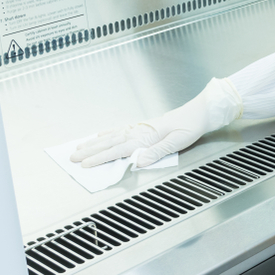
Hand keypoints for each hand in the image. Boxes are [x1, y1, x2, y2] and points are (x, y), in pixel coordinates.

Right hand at [70, 77, 242, 167]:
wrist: (201, 111)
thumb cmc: (191, 126)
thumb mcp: (178, 141)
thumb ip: (157, 152)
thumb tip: (137, 161)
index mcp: (147, 136)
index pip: (119, 149)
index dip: (100, 157)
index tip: (85, 163)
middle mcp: (140, 130)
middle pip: (110, 142)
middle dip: (90, 150)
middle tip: (72, 156)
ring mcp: (141, 127)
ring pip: (113, 135)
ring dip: (95, 142)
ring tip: (80, 146)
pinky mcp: (145, 126)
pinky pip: (121, 130)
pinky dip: (108, 133)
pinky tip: (102, 134)